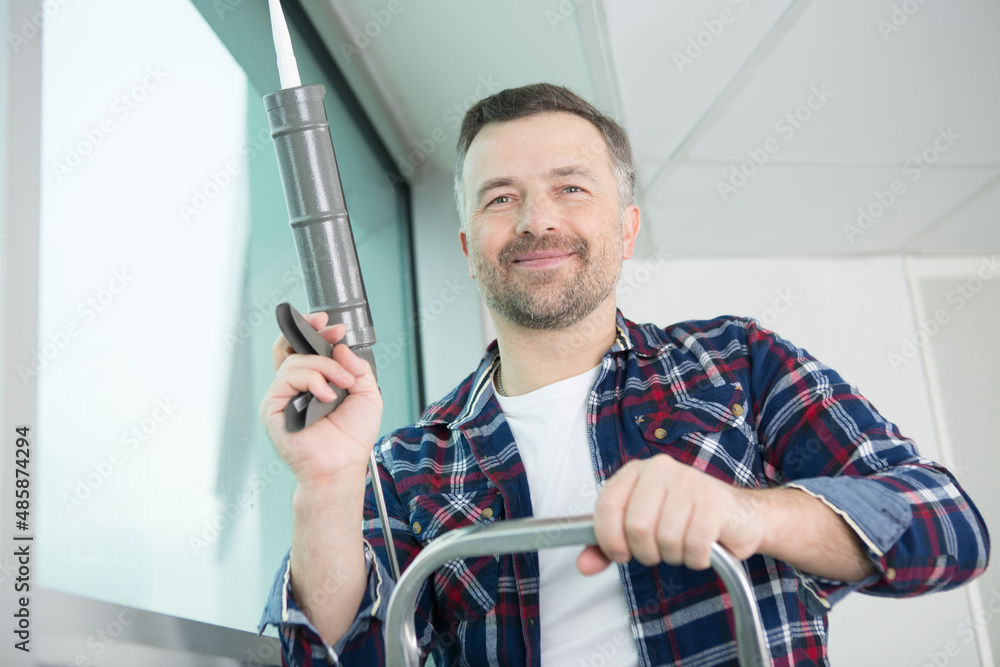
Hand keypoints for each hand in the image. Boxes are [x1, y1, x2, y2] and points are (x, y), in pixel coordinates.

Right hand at [259, 311, 381, 486]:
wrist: (342, 465)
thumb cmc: (351, 438)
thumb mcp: (367, 393)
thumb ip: (357, 366)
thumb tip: (340, 348)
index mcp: (314, 381)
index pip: (306, 347)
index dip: (316, 331)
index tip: (334, 328)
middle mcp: (295, 386)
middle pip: (289, 345)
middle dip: (311, 331)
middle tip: (332, 332)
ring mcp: (283, 395)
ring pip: (294, 360)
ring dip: (324, 366)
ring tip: (342, 384)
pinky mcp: (272, 407)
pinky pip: (286, 378)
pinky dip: (312, 381)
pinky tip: (326, 396)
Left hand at [578, 454, 765, 574]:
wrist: (738, 516)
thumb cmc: (685, 519)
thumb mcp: (642, 528)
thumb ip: (608, 545)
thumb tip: (584, 565)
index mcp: (637, 471)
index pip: (607, 505)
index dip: (609, 539)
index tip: (620, 553)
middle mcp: (661, 469)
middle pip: (636, 528)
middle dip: (646, 552)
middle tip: (660, 550)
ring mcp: (690, 481)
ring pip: (665, 540)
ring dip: (674, 556)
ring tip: (684, 544)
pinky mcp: (714, 501)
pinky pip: (693, 545)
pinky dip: (696, 558)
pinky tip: (703, 548)